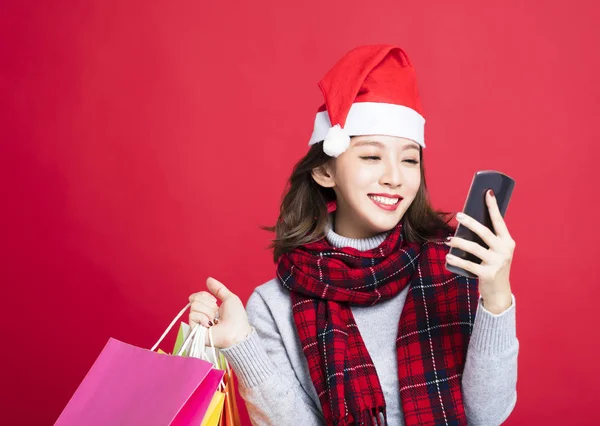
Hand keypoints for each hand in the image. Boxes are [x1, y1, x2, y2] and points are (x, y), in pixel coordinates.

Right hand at [188, 277, 251, 347]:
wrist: (237, 331)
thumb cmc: (236, 317)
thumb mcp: (229, 298)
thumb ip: (218, 288)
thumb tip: (208, 279)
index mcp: (208, 308)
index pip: (197, 296)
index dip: (204, 295)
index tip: (214, 301)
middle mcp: (201, 315)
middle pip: (195, 299)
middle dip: (208, 304)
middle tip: (216, 312)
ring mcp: (197, 323)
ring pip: (194, 306)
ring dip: (208, 311)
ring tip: (214, 319)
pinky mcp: (194, 331)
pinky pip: (193, 315)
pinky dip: (203, 318)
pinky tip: (210, 324)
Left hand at [445, 189, 515, 313]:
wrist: (499, 291)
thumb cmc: (494, 266)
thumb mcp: (496, 251)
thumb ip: (488, 238)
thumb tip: (469, 220)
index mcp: (507, 242)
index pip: (500, 221)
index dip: (493, 206)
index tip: (487, 192)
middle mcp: (504, 251)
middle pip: (485, 232)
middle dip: (471, 222)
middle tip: (458, 215)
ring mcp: (497, 263)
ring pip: (474, 248)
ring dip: (459, 242)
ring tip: (448, 239)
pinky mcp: (487, 274)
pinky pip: (469, 264)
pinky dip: (457, 259)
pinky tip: (448, 256)